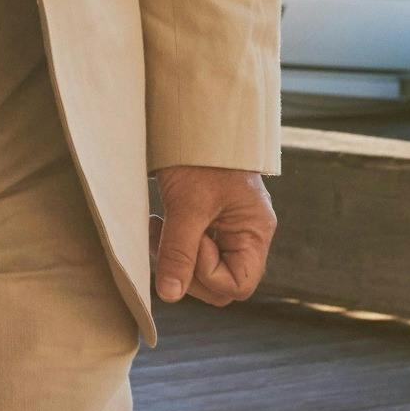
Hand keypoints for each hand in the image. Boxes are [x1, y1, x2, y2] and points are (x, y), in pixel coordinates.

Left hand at [150, 165, 274, 307]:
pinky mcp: (209, 220)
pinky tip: (157, 223)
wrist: (195, 115)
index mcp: (255, 232)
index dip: (208, 274)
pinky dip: (173, 243)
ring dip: (175, 256)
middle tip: (163, 238)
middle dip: (187, 269)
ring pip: (203, 268)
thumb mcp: (188, 204)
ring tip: (154, 226)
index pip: (238, 284)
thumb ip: (179, 251)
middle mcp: (247, 234)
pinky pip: (193, 249)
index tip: (191, 240)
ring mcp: (229, 228)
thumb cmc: (200, 155)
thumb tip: (169, 295)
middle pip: (221, 283)